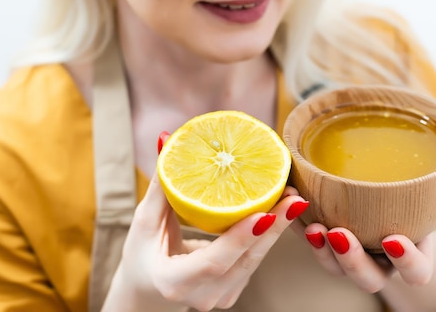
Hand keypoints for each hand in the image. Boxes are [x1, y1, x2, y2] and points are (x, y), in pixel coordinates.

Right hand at [103, 173, 308, 311]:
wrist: (147, 291)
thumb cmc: (142, 254)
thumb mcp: (144, 223)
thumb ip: (161, 185)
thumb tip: (166, 138)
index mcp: (174, 282)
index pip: (213, 262)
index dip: (239, 238)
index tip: (263, 213)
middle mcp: (202, 295)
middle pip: (245, 260)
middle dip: (273, 226)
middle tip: (293, 196)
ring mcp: (220, 297)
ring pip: (254, 260)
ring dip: (276, 228)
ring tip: (292, 198)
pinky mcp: (233, 290)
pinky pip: (253, 260)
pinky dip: (266, 235)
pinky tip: (281, 211)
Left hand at [295, 139, 435, 300]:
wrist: (392, 219)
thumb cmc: (417, 204)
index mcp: (411, 253)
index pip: (416, 271)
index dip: (406, 260)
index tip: (394, 240)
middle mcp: (381, 263)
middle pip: (367, 278)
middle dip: (352, 260)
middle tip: (339, 234)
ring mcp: (351, 258)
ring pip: (333, 267)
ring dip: (319, 247)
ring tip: (309, 222)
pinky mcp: (326, 244)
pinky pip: (309, 242)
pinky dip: (296, 225)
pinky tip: (289, 202)